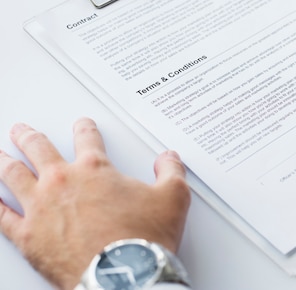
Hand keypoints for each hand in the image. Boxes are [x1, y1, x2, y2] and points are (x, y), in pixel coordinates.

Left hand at [0, 118, 190, 289]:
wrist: (123, 276)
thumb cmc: (143, 238)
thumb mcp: (174, 197)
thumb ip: (171, 171)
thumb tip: (169, 158)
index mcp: (96, 169)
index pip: (87, 139)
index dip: (84, 129)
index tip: (82, 125)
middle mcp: (63, 183)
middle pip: (39, 150)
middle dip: (29, 137)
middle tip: (21, 131)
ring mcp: (40, 209)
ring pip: (13, 175)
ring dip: (4, 161)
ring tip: (0, 154)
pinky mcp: (27, 237)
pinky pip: (1, 217)